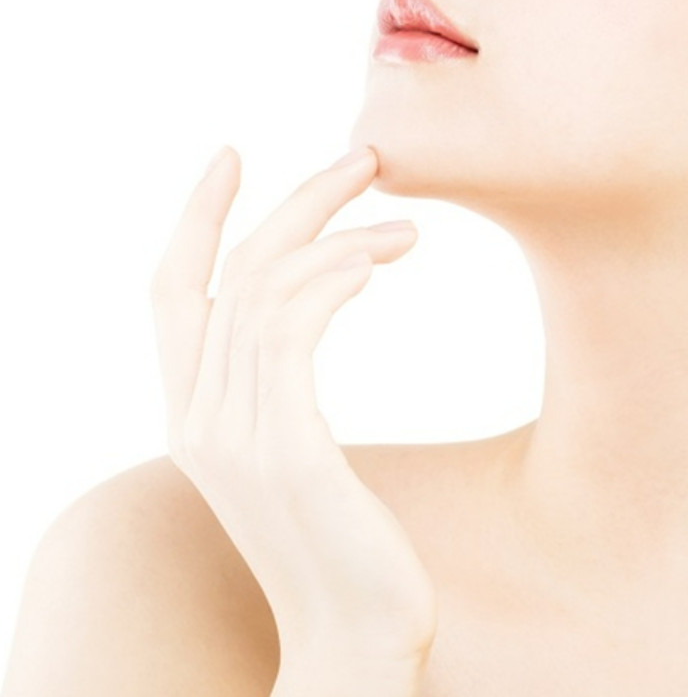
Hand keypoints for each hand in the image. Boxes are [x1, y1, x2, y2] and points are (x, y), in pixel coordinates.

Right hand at [150, 145, 437, 693]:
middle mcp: (199, 418)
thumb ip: (279, 384)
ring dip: (343, 240)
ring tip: (409, 229)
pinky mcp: (286, 449)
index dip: (197, 217)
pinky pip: (294, 332)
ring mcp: (236, 436)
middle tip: (365, 157)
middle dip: (296, 202)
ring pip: (270, 291)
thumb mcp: (296, 452)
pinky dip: (334, 281)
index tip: (233, 154)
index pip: (173, 290)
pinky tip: (380, 263)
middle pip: (232, 271)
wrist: (356, 639)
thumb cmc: (343, 544)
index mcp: (195, 414)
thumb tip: (313, 301)